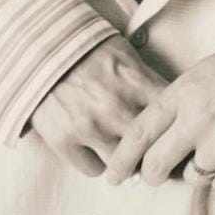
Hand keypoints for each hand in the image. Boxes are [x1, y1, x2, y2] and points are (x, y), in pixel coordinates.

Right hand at [29, 36, 167, 176]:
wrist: (38, 44)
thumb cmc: (86, 47)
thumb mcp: (124, 53)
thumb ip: (146, 80)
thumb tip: (171, 104)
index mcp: (135, 83)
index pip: (171, 120)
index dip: (176, 131)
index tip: (176, 136)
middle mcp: (116, 108)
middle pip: (151, 148)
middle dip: (156, 152)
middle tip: (156, 153)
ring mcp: (89, 126)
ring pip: (124, 164)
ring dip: (127, 162)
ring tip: (127, 156)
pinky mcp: (63, 139)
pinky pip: (92, 170)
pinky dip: (98, 164)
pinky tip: (98, 152)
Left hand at [104, 25, 214, 193]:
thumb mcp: (207, 70)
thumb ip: (182, 100)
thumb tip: (162, 133)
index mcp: (184, 91)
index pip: (139, 131)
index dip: (122, 158)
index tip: (113, 174)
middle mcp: (197, 117)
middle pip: (157, 164)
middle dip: (152, 174)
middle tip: (154, 176)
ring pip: (192, 177)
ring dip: (199, 170)